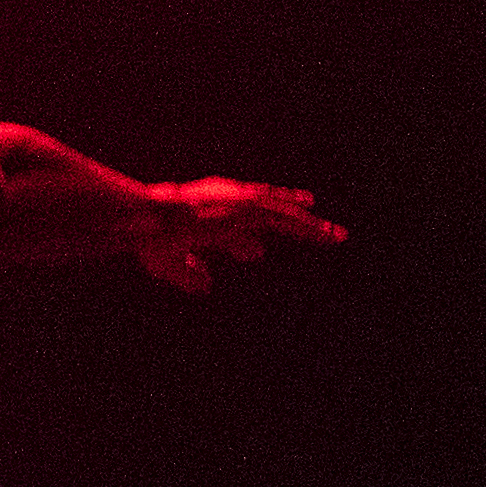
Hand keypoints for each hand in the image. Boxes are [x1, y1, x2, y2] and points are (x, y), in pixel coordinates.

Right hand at [131, 179, 339, 293]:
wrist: (150, 218)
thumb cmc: (149, 239)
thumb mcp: (169, 262)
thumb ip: (189, 273)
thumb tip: (206, 287)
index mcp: (207, 208)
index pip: (236, 217)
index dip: (250, 231)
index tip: (259, 249)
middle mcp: (229, 200)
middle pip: (268, 206)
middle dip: (290, 214)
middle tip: (313, 220)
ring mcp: (241, 204)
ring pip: (285, 214)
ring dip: (311, 226)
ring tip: (336, 236)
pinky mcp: (252, 212)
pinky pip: (288, 220)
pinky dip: (310, 229)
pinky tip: (329, 236)